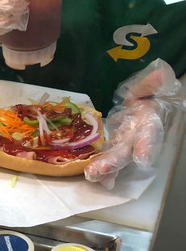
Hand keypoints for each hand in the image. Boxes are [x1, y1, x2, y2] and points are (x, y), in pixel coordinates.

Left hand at [84, 59, 180, 188]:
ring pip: (115, 160)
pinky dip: (100, 170)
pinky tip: (91, 176)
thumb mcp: (146, 89)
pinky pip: (106, 160)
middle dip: (115, 161)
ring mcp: (125, 146)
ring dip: (104, 169)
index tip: (143, 158)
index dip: (146, 146)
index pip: (149, 135)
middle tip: (104, 169)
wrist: (143, 110)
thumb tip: (159, 74)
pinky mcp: (114, 149)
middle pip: (127, 152)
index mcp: (148, 124)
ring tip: (92, 175)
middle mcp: (136, 138)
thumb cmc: (144, 100)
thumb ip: (150, 85)